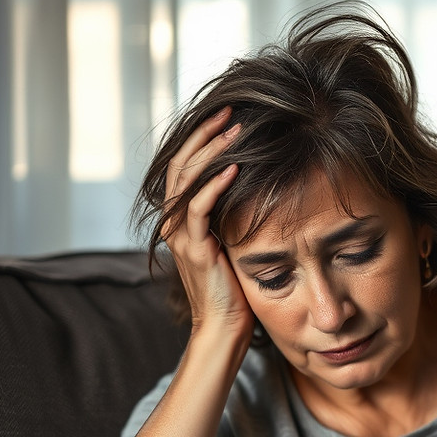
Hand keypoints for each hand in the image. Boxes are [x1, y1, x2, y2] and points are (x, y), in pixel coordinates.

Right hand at [163, 107, 253, 338]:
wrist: (226, 326)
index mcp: (184, 217)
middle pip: (182, 162)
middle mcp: (176, 221)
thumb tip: (260, 186)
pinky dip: (215, 185)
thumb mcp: (235, 241)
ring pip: (187, 179)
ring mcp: (181, 234)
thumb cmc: (236, 288)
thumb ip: (235, 215)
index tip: (230, 115)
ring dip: (212, 151)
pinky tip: (235, 167)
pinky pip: (198, 208)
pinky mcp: (193, 249)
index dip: (204, 138)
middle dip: (206, 133)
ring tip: (234, 129)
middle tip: (230, 110)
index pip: (187, 165)